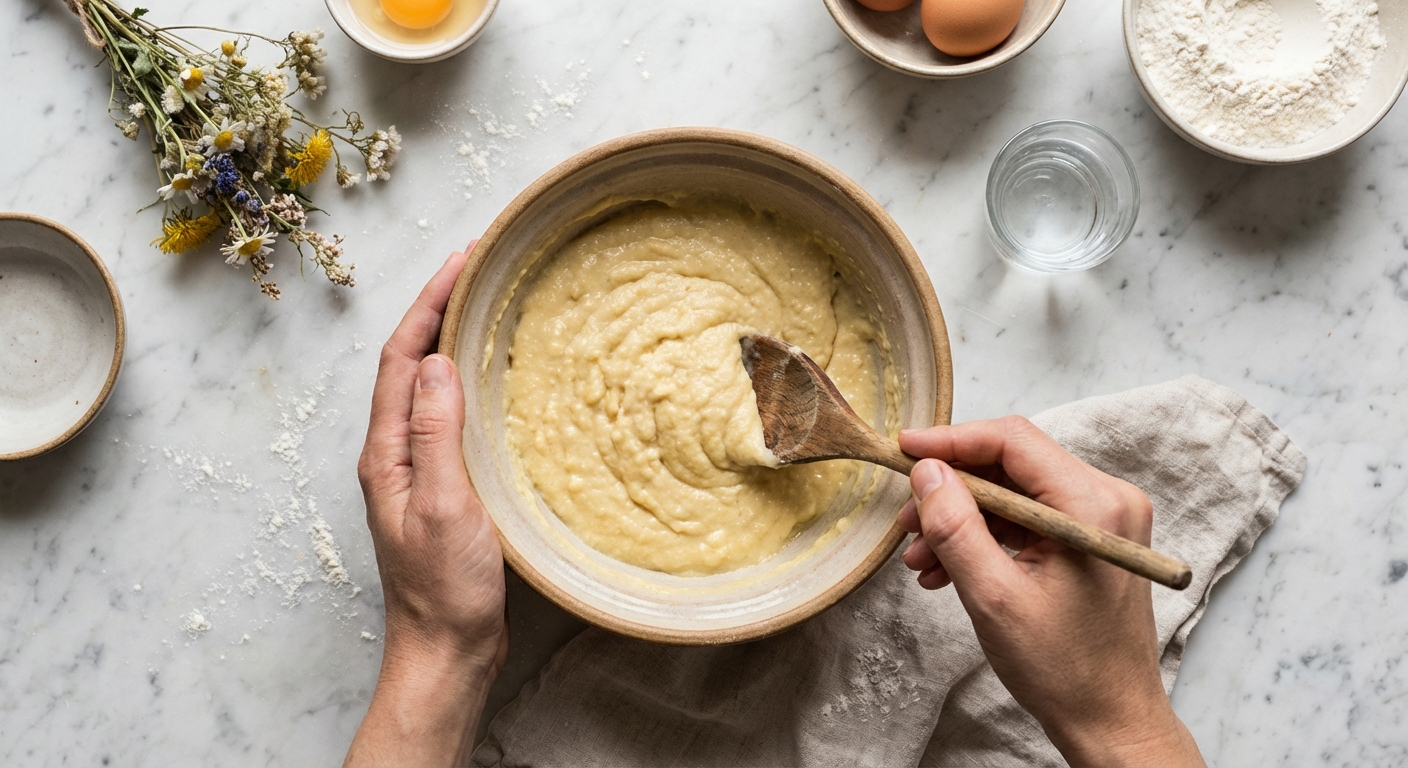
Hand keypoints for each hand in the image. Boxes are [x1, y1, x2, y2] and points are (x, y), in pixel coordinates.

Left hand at [346, 243, 506, 767]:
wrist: (447, 648)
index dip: (428, 305)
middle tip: (477, 266)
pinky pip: (453, 416)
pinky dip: (471, 381)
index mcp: (387, 452)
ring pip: (430, 387)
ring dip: (452, 340)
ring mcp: (419, 470)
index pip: (400, 359)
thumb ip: (435, 433)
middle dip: (438, 309)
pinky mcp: (446, 486)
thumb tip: (434, 361)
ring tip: (488, 304)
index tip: (462, 261)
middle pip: (410, 363)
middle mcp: (395, 453)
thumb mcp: (442, 504)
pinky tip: (500, 379)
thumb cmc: (443, 587)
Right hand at [897, 416, 1203, 766]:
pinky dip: (984, 536)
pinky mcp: (1090, 539)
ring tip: (920, 558)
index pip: (1013, 441)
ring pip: (1012, 493)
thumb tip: (926, 472)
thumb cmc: (1064, 668)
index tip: (903, 450)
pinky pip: (1026, 519)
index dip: (951, 441)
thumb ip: (956, 527)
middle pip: (1011, 464)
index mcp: (1093, 506)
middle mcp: (1107, 500)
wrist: (1110, 719)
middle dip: (951, 490)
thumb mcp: (994, 597)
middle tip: (905, 519)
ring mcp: (1101, 519)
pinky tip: (947, 567)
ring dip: (961, 518)